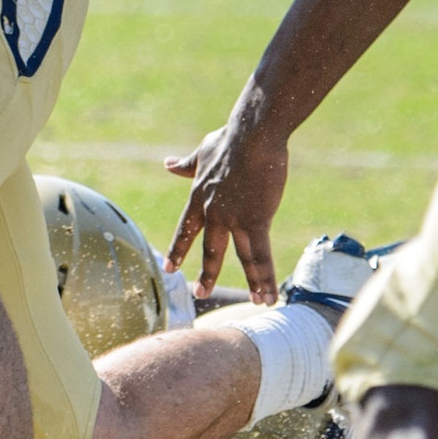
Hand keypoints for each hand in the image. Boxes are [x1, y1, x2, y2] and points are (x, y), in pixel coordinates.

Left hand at [167, 124, 289, 303]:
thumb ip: (186, 165)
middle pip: (211, 250)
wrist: (252, 135)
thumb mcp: (202, 152)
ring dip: (251, 282)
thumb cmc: (230, 139)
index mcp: (199, 197)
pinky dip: (266, 277)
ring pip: (242, 258)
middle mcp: (213, 213)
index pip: (186, 229)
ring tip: (257, 303)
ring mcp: (234, 219)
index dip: (178, 248)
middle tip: (199, 292)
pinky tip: (270, 294)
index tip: (169, 267)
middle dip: (206, 274)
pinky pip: (262, 256)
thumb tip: (167, 164)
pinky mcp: (257, 220)